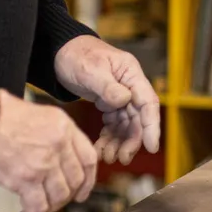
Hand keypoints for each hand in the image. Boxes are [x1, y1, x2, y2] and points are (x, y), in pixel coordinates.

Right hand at [0, 89, 98, 211]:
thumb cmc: (0, 115)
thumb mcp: (37, 114)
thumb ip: (53, 135)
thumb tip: (59, 160)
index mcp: (64, 126)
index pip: (88, 158)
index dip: (88, 180)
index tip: (81, 192)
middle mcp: (59, 144)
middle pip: (75, 180)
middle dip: (66, 197)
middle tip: (53, 203)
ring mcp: (44, 163)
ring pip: (59, 196)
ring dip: (49, 208)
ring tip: (36, 210)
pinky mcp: (25, 178)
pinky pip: (38, 207)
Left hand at [54, 36, 162, 164]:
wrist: (60, 53)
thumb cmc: (76, 55)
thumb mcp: (89, 69)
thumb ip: (107, 86)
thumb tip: (124, 100)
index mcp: (130, 73)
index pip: (148, 102)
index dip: (151, 126)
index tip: (151, 146)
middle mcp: (129, 86)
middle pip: (138, 118)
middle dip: (132, 140)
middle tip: (121, 158)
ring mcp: (120, 96)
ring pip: (127, 125)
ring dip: (119, 143)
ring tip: (107, 157)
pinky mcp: (109, 104)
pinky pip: (114, 125)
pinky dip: (109, 138)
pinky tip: (100, 148)